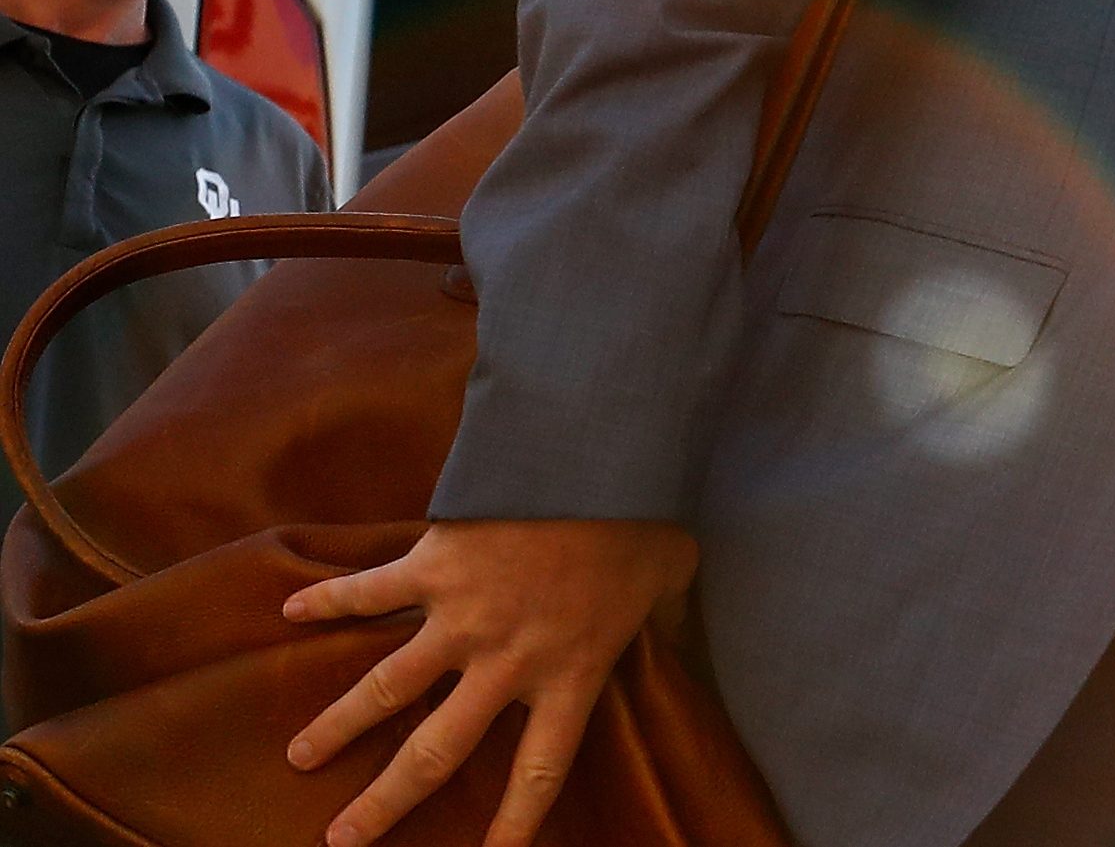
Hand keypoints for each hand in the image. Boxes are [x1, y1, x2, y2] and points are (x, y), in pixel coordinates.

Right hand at [284, 518, 698, 846]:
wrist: (602, 452)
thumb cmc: (647, 513)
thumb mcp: (673, 577)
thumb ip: (667, 617)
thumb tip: (682, 629)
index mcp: (572, 672)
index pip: (541, 770)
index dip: (515, 822)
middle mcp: (508, 660)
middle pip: (437, 751)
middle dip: (386, 801)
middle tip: (342, 841)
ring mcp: (463, 615)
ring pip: (387, 688)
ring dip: (339, 724)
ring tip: (300, 758)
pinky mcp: (434, 563)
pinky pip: (371, 590)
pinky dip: (328, 600)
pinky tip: (289, 613)